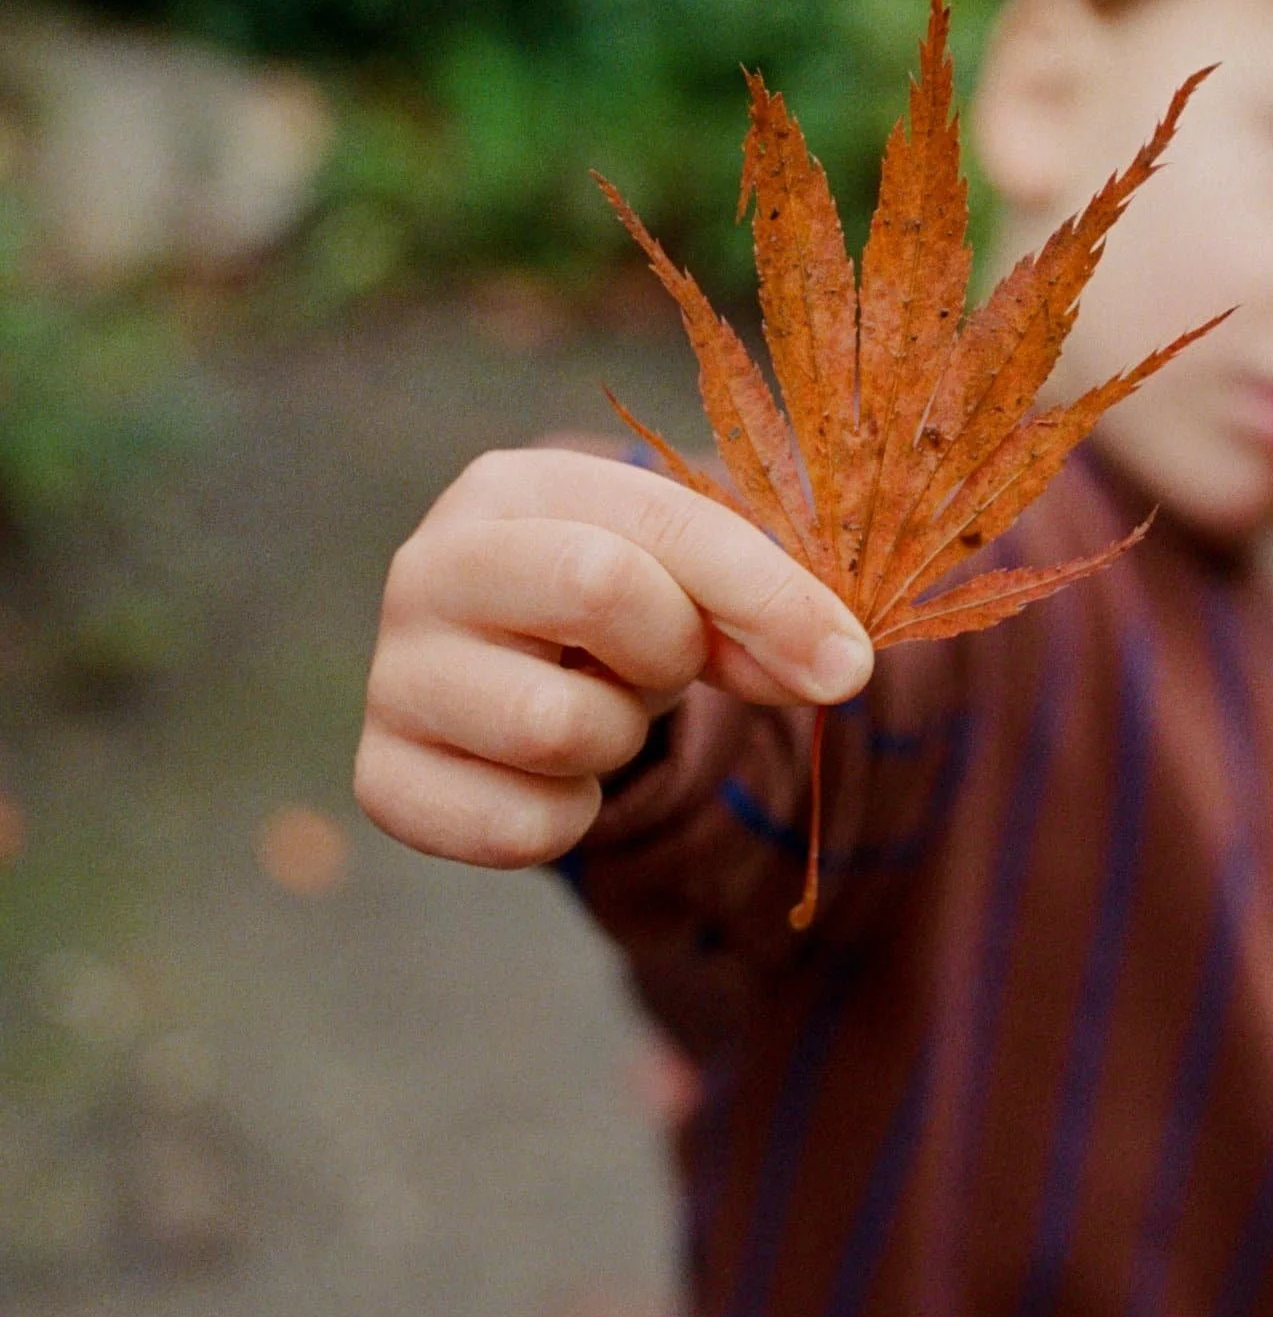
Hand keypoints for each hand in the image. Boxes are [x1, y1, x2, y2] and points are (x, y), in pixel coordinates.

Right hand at [353, 448, 872, 868]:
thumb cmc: (621, 605)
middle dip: (672, 649)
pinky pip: (523, 829)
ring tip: (595, 708)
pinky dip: (569, 817)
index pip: (658, 524)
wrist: (517, 671)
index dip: (765, 595)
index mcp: (511, 488)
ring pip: (560, 725)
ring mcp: (394, 675)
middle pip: (597, 588)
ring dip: (619, 738)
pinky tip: (550, 774)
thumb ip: (766, 607)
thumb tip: (843, 668)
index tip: (846, 662)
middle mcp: (430, 567)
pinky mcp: (383, 779)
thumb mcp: (694, 580)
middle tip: (667, 666)